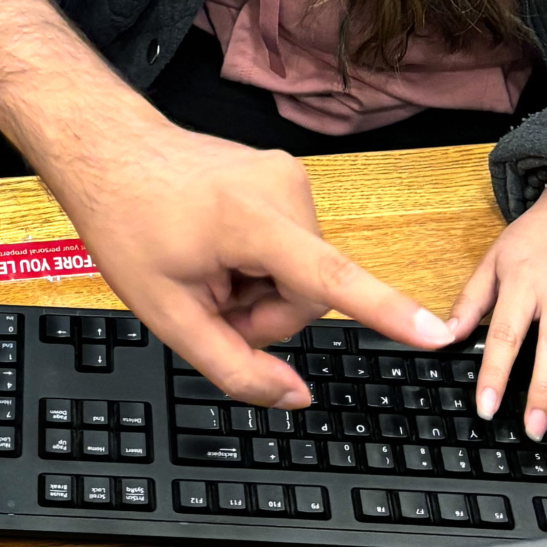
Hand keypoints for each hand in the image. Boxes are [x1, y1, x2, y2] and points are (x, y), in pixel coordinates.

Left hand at [44, 113, 453, 408]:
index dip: (387, 313)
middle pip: (307, 294)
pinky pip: (290, 246)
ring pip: (301, 274)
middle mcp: (283, 188)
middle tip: (207, 299)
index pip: (331, 278)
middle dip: (261, 314)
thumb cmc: (128, 220)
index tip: (437, 333)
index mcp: (251, 220)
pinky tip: (217, 248)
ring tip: (206, 267)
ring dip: (258, 288)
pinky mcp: (284, 177)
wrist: (109, 148)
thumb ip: (235, 366)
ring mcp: (286, 176)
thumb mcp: (167, 313)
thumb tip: (296, 398)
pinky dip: (258, 262)